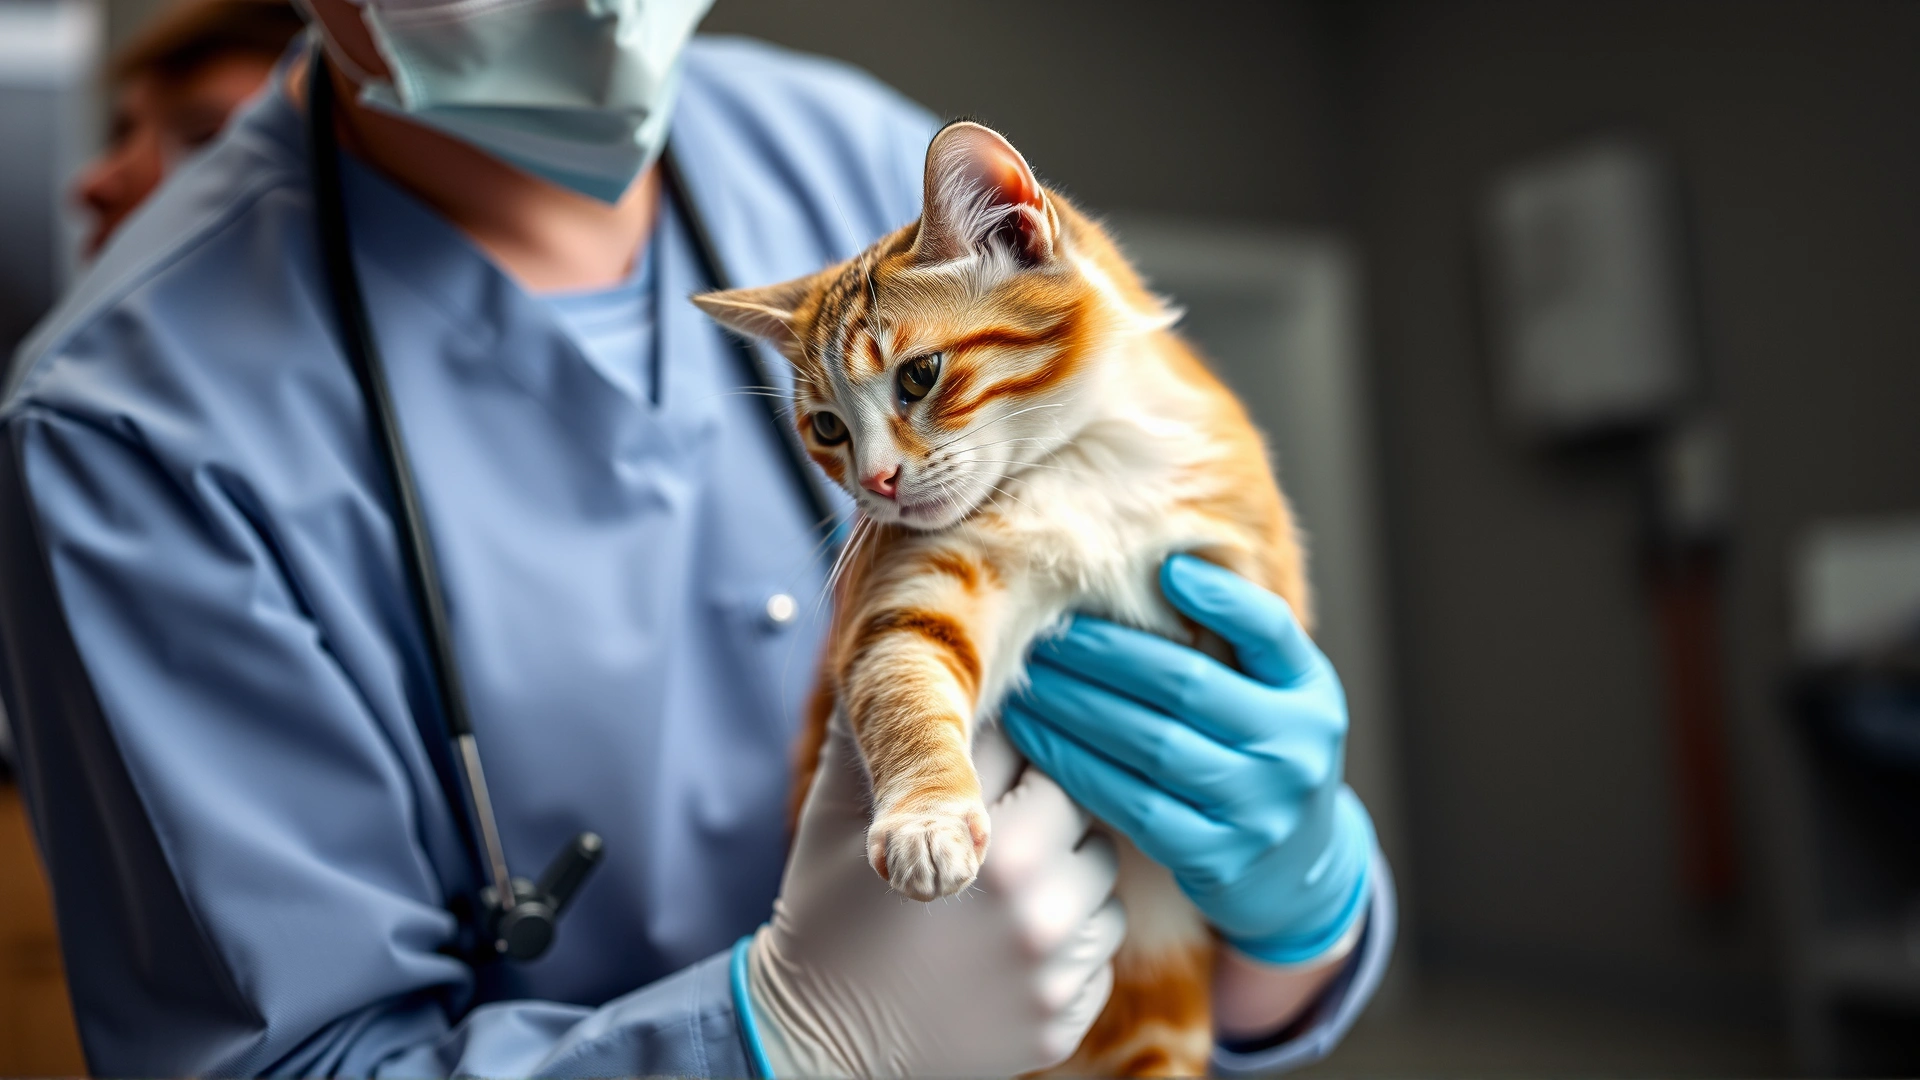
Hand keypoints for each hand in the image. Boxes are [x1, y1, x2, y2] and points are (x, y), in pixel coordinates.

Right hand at [741, 718, 1124, 1076]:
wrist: (815, 1044)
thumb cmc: (825, 911)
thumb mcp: (837, 809)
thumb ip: (880, 724)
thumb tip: (902, 638)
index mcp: (978, 836)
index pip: (1030, 746)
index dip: (1004, 744)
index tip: (984, 758)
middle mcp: (1030, 902)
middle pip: (1082, 806)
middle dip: (1041, 804)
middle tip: (994, 821)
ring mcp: (1052, 968)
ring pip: (1103, 877)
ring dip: (1065, 871)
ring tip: (1002, 883)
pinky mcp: (1064, 1021)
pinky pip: (1100, 950)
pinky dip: (1067, 939)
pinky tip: (1007, 941)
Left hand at [1003, 554, 1373, 963]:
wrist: (1298, 871)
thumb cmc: (1263, 754)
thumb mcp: (1277, 695)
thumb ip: (1236, 640)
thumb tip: (1162, 565)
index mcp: (1311, 695)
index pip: (1270, 631)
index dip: (1220, 597)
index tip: (1163, 567)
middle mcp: (1294, 750)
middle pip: (1187, 685)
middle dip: (1104, 652)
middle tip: (1046, 628)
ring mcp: (1257, 810)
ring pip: (1150, 744)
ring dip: (1075, 705)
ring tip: (1028, 677)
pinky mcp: (1215, 859)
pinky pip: (1130, 802)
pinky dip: (1074, 763)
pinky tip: (1035, 735)